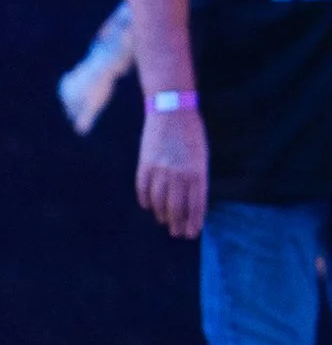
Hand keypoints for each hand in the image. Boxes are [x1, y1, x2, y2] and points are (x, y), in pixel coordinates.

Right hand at [137, 102, 206, 239]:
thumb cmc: (191, 134)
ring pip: (160, 201)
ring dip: (163, 215)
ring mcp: (161, 170)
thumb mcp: (201, 156)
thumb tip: (191, 202)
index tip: (192, 233)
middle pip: (177, 207)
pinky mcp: (146, 164)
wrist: (172, 110)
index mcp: (197, 172)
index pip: (196, 205)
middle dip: (178, 223)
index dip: (194, 221)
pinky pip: (144, 189)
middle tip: (178, 234)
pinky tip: (149, 207)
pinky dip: (146, 200)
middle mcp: (179, 174)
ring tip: (165, 222)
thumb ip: (197, 178)